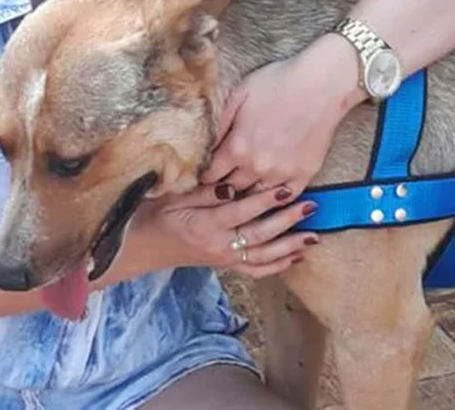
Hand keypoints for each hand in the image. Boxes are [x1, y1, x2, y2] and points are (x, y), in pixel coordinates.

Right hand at [139, 183, 318, 278]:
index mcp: (204, 226)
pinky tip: (298, 256)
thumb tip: (230, 186)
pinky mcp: (226, 265)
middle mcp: (218, 246)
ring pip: (263, 256)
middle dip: (287, 221)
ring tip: (314, 236)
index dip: (264, 201)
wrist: (141, 248)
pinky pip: (256, 270)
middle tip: (310, 206)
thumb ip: (203, 192)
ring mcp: (223, 259)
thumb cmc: (156, 216)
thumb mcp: (173, 198)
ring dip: (290, 246)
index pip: (240, 212)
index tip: (285, 188)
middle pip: (259, 235)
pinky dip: (278, 265)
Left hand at [201, 35, 363, 193]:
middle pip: (231, 189)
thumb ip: (220, 124)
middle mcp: (256, 166)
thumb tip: (204, 146)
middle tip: (219, 186)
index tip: (204, 176)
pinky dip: (276, 198)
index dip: (204, 177)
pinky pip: (286, 197)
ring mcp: (282, 173)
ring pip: (256, 197)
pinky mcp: (304, 174)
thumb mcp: (239, 94)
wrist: (322, 84)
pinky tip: (271, 194)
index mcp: (236, 147)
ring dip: (248, 194)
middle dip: (222, 188)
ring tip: (242, 192)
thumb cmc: (278, 82)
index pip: (210, 176)